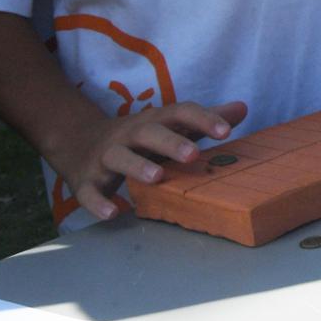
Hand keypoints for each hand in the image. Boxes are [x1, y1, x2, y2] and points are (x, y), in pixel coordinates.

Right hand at [50, 100, 247, 220]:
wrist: (78, 142)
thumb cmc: (139, 138)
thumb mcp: (169, 126)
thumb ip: (203, 120)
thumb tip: (243, 108)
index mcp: (154, 122)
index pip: (179, 113)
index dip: (203, 119)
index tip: (227, 130)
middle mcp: (129, 135)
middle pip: (149, 133)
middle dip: (170, 142)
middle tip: (194, 154)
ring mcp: (106, 157)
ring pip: (119, 157)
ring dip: (137, 166)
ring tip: (158, 177)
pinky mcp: (86, 180)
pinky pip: (90, 192)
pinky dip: (98, 202)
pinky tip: (114, 212)